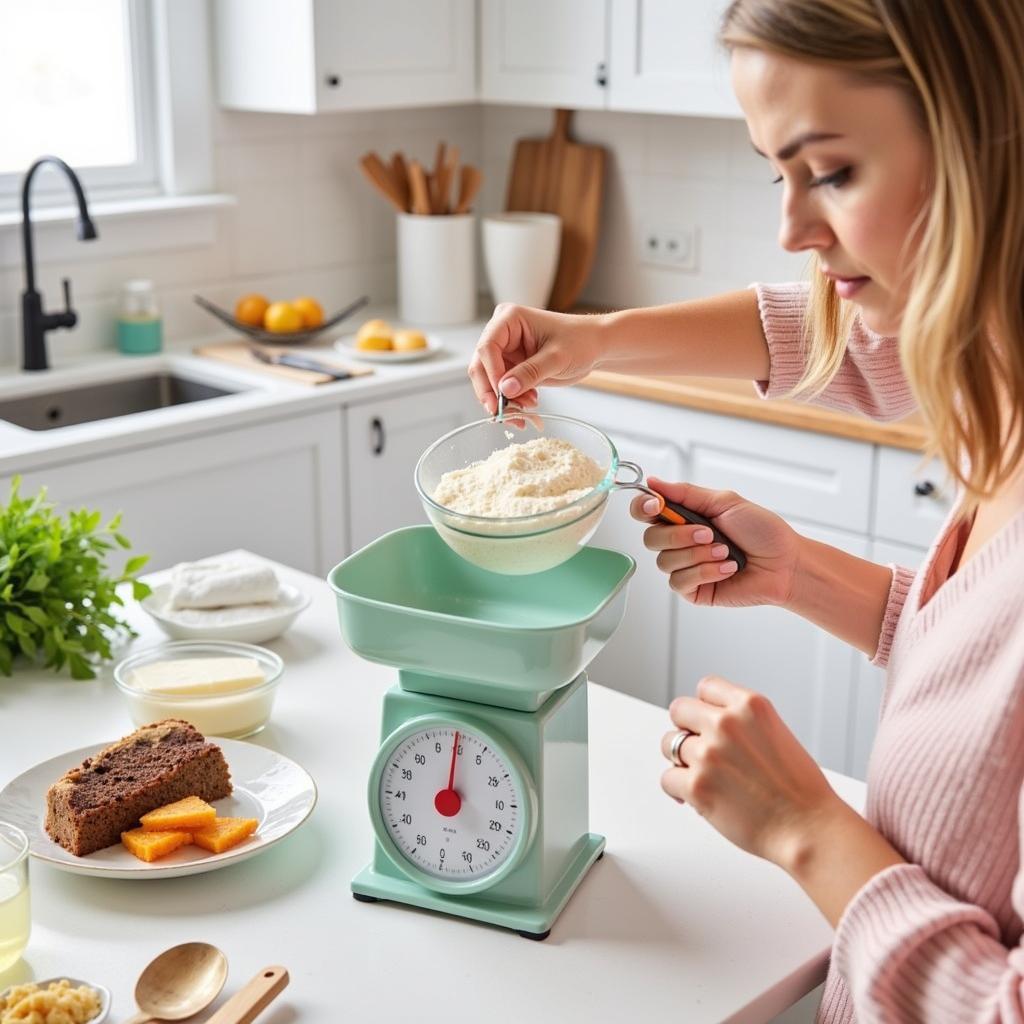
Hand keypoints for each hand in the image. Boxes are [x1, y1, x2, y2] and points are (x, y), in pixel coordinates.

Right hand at [468, 303, 607, 414]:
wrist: (595, 347)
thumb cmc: (581, 341)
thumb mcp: (557, 358)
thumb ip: (530, 373)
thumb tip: (504, 389)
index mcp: (509, 319)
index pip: (487, 347)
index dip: (491, 373)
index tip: (502, 394)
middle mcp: (502, 334)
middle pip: (481, 366)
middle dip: (492, 392)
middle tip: (503, 414)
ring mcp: (506, 352)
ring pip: (489, 382)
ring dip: (503, 401)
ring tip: (524, 412)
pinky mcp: (512, 367)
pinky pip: (502, 389)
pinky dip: (511, 402)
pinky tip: (528, 406)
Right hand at [630, 477, 801, 607]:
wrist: (785, 563)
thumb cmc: (762, 531)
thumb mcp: (724, 502)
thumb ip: (685, 493)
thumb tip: (653, 482)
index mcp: (684, 517)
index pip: (645, 511)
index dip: (642, 507)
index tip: (657, 505)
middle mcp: (680, 542)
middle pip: (650, 539)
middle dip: (679, 536)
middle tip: (709, 534)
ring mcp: (685, 566)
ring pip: (664, 562)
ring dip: (698, 555)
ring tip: (726, 553)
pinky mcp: (693, 589)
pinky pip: (679, 582)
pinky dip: (705, 572)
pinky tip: (726, 569)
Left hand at [660, 675, 839, 866]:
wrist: (809, 829)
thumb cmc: (798, 790)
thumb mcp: (776, 733)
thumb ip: (742, 722)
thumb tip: (706, 722)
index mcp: (750, 705)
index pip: (706, 686)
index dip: (706, 707)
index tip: (709, 722)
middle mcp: (727, 723)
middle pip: (679, 710)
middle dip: (687, 729)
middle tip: (700, 750)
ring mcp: (709, 753)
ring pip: (669, 744)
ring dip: (681, 761)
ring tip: (703, 776)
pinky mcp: (697, 785)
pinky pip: (667, 778)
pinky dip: (679, 790)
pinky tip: (697, 798)